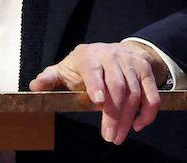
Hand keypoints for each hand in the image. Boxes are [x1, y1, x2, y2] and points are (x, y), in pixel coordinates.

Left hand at [28, 41, 166, 144]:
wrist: (113, 51)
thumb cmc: (84, 66)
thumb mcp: (65, 69)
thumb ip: (50, 78)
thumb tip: (34, 86)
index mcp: (89, 56)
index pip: (93, 69)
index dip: (96, 84)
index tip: (98, 102)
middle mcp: (111, 56)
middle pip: (117, 86)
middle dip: (114, 114)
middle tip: (110, 136)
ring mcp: (130, 63)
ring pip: (134, 93)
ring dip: (128, 118)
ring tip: (118, 136)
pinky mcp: (145, 71)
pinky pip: (152, 94)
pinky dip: (148, 112)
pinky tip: (137, 126)